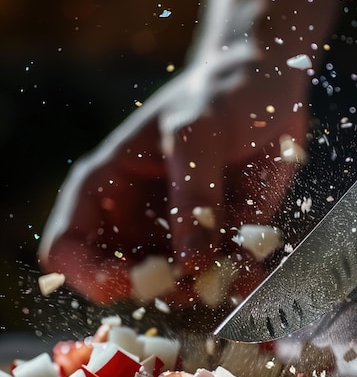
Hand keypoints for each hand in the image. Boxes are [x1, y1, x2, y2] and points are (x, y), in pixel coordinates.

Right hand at [38, 63, 307, 308]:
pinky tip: (251, 271)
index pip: (68, 246)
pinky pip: (224, 274)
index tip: (125, 282)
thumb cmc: (218, 95)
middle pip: (127, 278)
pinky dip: (237, 279)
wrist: (268, 88)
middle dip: (159, 288)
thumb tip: (190, 262)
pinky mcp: (224, 236)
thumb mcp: (198, 133)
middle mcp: (140, 217)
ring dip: (204, 287)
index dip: (87, 273)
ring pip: (180, 285)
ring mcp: (182, 231)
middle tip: (194, 280)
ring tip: (231, 270)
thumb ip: (193, 195)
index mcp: (110, 186)